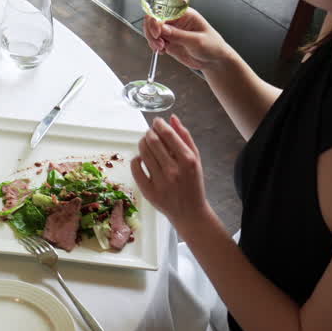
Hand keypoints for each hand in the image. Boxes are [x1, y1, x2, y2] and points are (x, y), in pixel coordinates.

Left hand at [130, 116, 216, 237]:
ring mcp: (160, 182)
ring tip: (146, 142)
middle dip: (149, 132)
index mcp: (188, 161)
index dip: (159, 124)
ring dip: (142, 142)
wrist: (190, 212)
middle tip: (150, 132)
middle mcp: (173, 171)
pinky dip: (136, 159)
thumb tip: (172, 118)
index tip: (156, 121)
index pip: (168, 135)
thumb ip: (185, 137)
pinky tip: (141, 158)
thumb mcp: (195, 160)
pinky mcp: (148, 191)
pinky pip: (136, 167)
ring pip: (143, 152)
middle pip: (153, 141)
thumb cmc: (193, 183)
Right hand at [144, 9, 230, 69]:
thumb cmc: (212, 46)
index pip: (163, 11)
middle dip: (152, 31)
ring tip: (161, 48)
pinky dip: (154, 46)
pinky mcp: (168, 41)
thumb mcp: (197, 40)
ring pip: (151, 30)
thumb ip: (178, 35)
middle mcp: (175, 20)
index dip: (156, 20)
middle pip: (153, 19)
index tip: (157, 33)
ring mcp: (170, 31)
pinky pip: (154, 40)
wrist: (214, 60)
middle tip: (158, 43)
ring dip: (152, 40)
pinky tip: (162, 51)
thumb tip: (162, 29)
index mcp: (184, 14)